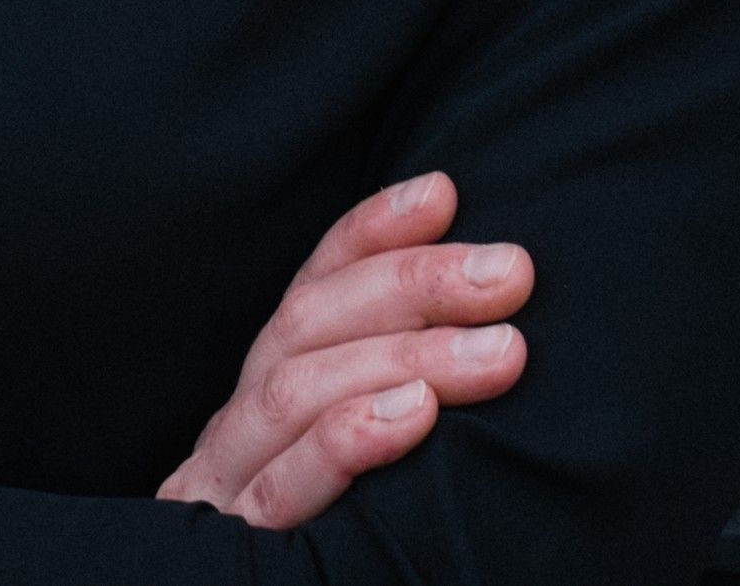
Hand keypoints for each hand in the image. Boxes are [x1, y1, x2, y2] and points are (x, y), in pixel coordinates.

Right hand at [156, 169, 530, 527]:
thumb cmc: (332, 555)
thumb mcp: (368, 467)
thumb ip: (402, 400)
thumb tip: (497, 326)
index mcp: (270, 398)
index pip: (313, 286)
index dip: (371, 232)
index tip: (443, 189)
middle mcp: (240, 430)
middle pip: (311, 322)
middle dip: (413, 283)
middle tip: (510, 271)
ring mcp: (229, 492)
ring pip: (297, 388)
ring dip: (405, 355)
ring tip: (496, 347)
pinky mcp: (240, 557)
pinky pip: (283, 489)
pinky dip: (348, 439)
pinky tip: (412, 419)